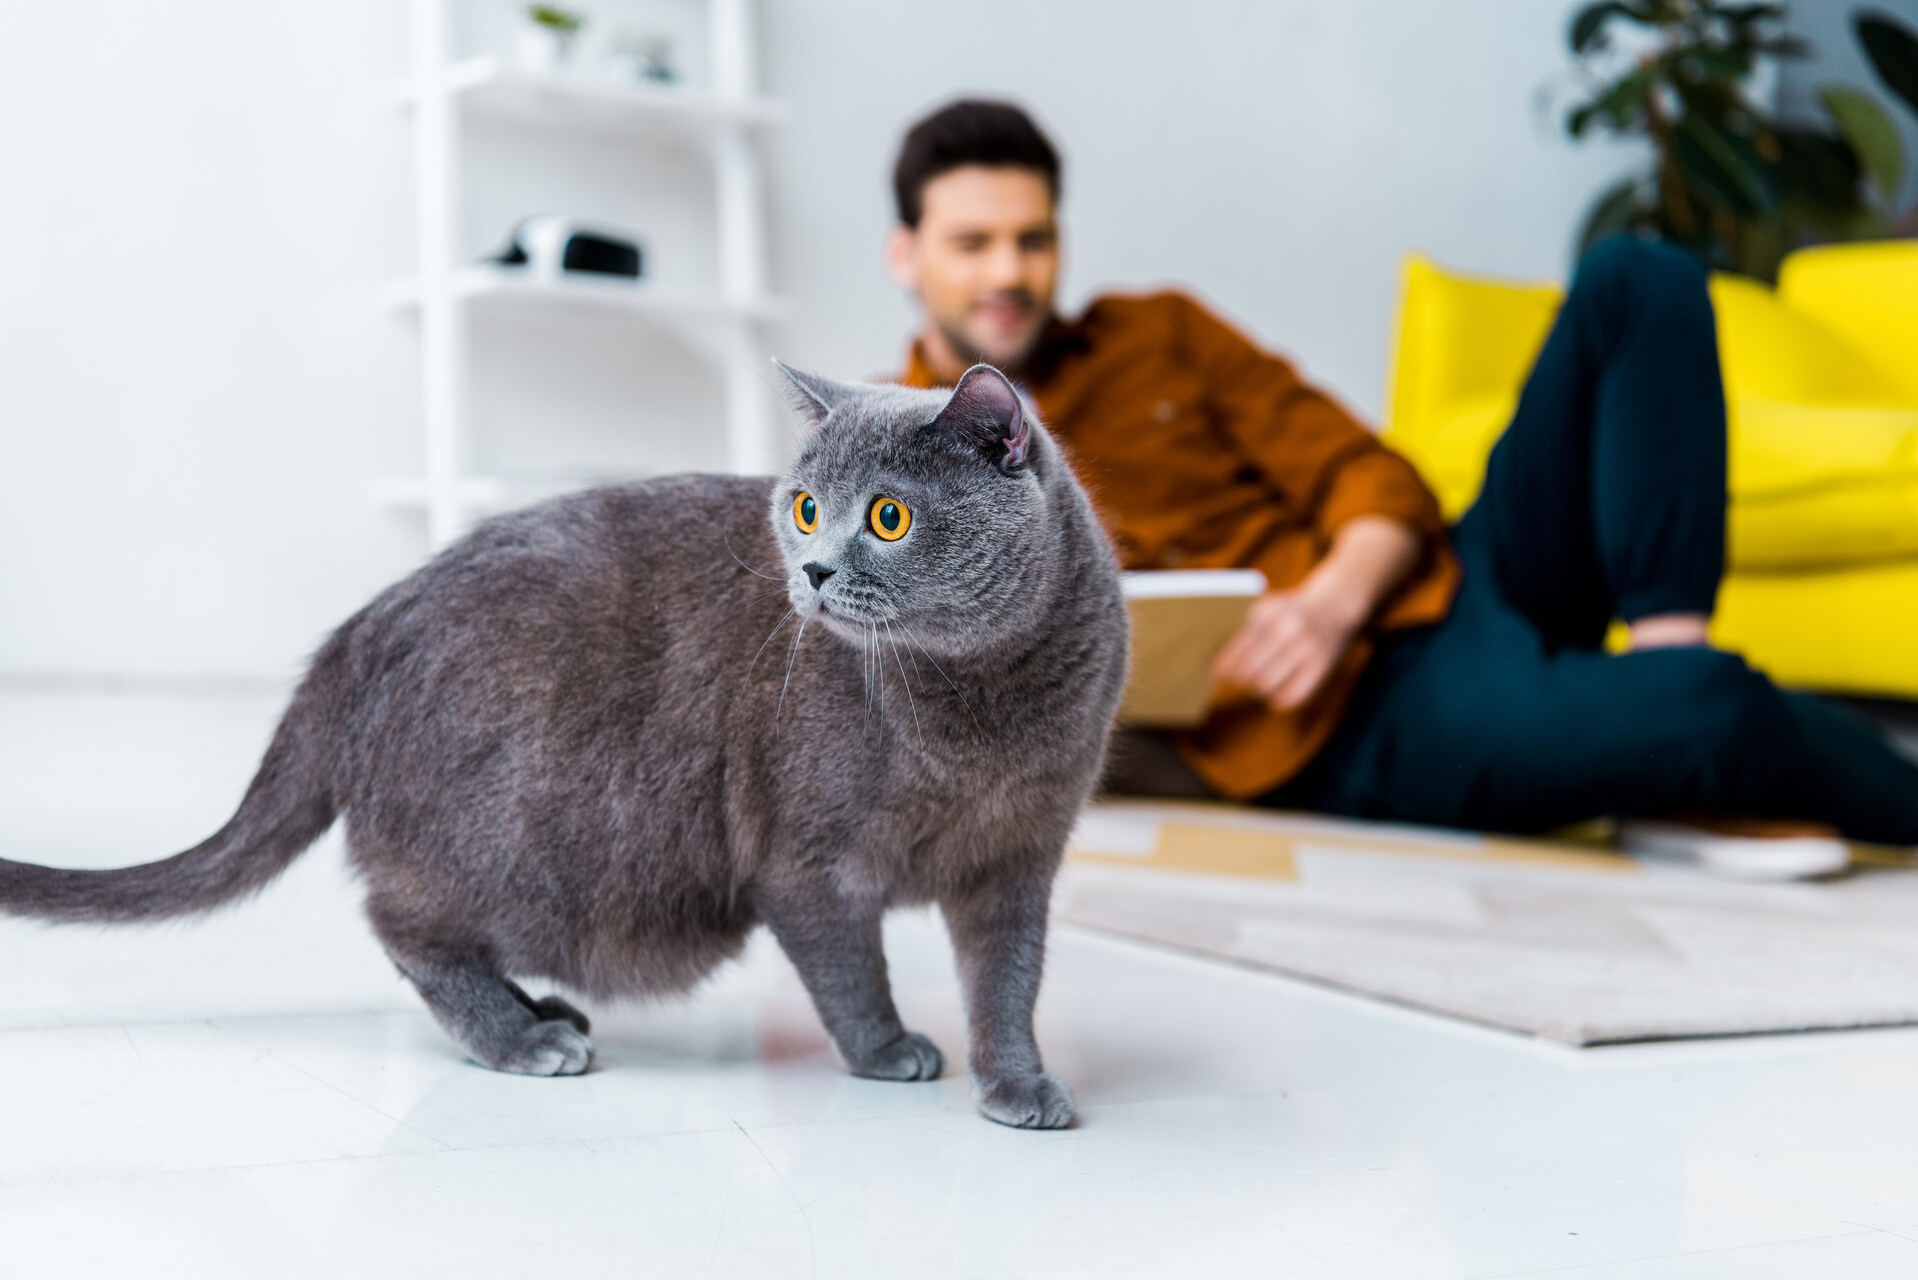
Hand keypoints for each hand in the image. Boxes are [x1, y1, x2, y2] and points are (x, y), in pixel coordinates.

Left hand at [1211, 588, 1360, 711]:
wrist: (1335, 606)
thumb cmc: (1289, 613)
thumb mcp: (1268, 608)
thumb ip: (1244, 628)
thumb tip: (1213, 660)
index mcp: (1270, 612)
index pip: (1238, 646)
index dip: (1223, 665)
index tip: (1215, 674)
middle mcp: (1290, 628)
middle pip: (1250, 669)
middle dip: (1238, 678)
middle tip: (1236, 679)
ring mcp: (1308, 649)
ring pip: (1267, 685)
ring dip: (1256, 689)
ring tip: (1255, 683)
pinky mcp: (1322, 668)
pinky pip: (1291, 697)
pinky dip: (1278, 700)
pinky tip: (1276, 692)